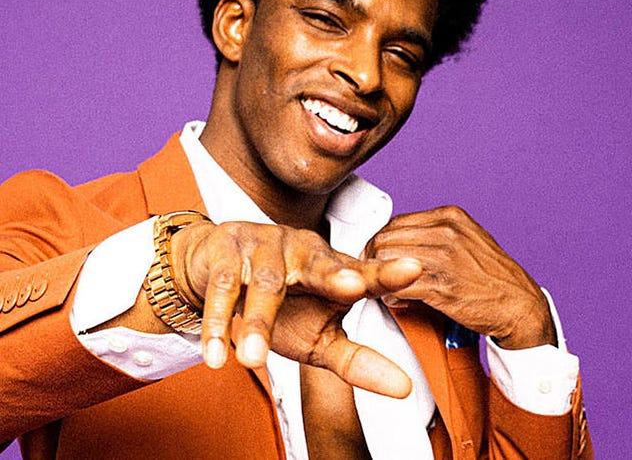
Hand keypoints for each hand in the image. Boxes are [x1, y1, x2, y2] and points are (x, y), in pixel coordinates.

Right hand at [171, 220, 422, 396]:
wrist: (218, 270)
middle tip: (351, 288)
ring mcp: (265, 244)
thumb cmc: (281, 306)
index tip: (414, 270)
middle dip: (334, 275)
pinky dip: (217, 321)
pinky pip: (224, 285)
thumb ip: (357, 359)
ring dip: (258, 322)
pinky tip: (216, 354)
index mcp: (332, 267)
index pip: (364, 272)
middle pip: (320, 264)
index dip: (387, 272)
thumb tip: (404, 389)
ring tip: (253, 359)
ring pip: (267, 282)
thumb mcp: (318, 336)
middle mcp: (303, 249)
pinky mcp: (228, 247)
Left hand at [364, 206, 556, 349]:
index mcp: (450, 216)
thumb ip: (434, 235)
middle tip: (373, 275)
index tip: (375, 256)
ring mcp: (445, 258)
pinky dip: (391, 295)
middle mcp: (447, 231)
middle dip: (374, 258)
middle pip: (386, 239)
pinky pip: (399, 286)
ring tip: (385, 288)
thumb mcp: (466, 239)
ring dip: (380, 278)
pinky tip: (397, 300)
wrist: (520, 305)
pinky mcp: (443, 286)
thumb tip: (397, 242)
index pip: (396, 222)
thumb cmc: (492, 276)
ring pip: (388, 261)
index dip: (379, 240)